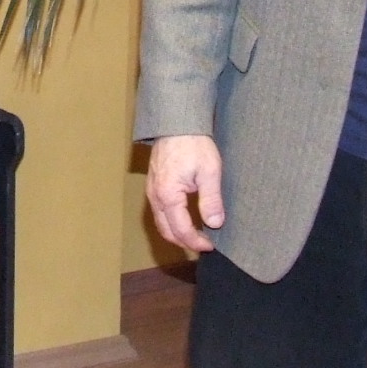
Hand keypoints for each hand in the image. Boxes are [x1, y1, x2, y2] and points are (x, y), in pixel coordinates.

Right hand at [144, 134, 225, 253]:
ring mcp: (151, 190)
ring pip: (161, 222)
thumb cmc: (193, 143)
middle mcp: (155, 195)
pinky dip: (171, 221)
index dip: (196, 242)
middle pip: (166, 230)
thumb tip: (215, 223)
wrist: (177, 122)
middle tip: (204, 245)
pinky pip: (159, 211)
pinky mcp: (153, 184)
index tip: (211, 246)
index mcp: (168, 195)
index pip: (181, 229)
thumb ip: (211, 200)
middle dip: (184, 242)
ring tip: (196, 235)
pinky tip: (185, 219)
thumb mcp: (209, 171)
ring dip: (177, 233)